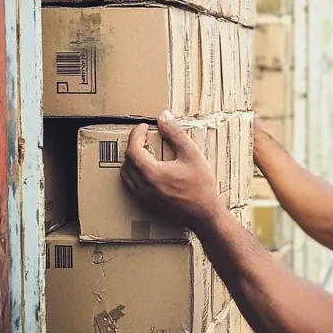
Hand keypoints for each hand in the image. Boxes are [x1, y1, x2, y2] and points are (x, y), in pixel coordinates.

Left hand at [121, 111, 224, 229]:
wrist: (205, 215)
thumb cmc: (201, 185)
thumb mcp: (192, 154)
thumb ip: (175, 134)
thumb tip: (164, 117)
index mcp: (151, 173)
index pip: (132, 149)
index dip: (136, 135)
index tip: (144, 126)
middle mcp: (142, 187)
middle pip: (127, 162)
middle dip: (133, 146)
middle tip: (144, 137)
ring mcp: (143, 198)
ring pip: (126, 176)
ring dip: (131, 161)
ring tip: (144, 152)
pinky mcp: (147, 206)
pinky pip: (132, 187)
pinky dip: (134, 175)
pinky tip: (148, 171)